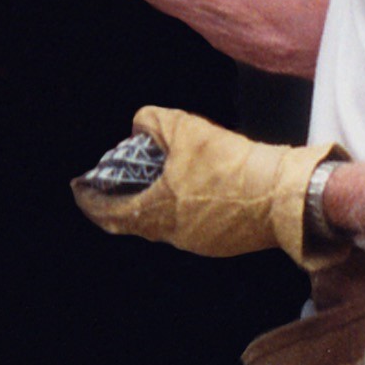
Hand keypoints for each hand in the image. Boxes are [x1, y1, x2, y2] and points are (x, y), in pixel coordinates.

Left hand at [71, 106, 349, 269]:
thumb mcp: (184, 127)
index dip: (91, 201)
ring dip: (154, 204)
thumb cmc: (231, 163)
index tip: (81, 189)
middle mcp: (174, 235)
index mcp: (157, 212)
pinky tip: (191, 188)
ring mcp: (199, 242)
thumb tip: (140, 125)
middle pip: (136, 221)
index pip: (110, 214)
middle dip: (122, 201)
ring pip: (164, 224)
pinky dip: (180, 209)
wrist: (282, 193)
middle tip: (115, 183)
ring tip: (155, 179)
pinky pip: (191, 226)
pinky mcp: (223, 242)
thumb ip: (152, 122)